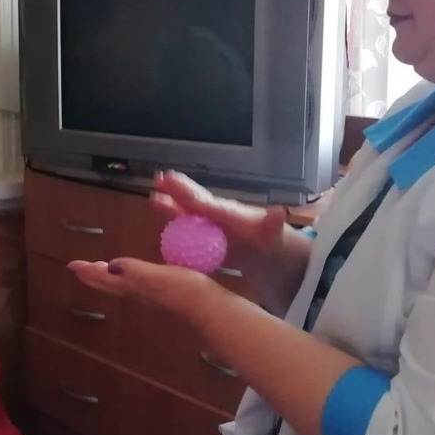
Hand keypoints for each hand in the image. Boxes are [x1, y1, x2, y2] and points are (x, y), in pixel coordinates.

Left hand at [68, 257, 229, 324]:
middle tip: (79, 268)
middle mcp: (139, 292)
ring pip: (122, 285)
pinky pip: (136, 284)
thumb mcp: (160, 277)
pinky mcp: (163, 293)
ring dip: (107, 277)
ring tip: (100, 270)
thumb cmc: (186, 291)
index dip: (89, 272)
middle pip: (110, 284)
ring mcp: (150, 295)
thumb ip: (136, 272)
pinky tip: (134, 275)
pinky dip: (127, 277)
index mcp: (135, 287)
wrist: (208, 308)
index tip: (71, 265)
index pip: (106, 279)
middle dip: (94, 276)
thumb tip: (111, 265)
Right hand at [152, 171, 288, 277]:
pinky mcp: (205, 242)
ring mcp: (209, 229)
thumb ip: (271, 224)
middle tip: (158, 178)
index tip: (169, 177)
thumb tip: (279, 212)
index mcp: (228, 213)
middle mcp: (215, 216)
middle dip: (176, 191)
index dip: (187, 191)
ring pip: (186, 216)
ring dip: (170, 208)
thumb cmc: (268, 241)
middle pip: (192, 202)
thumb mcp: (272, 234)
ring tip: (155, 199)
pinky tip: (162, 229)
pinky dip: (174, 229)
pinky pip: (186, 235)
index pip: (205, 201)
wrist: (268, 256)